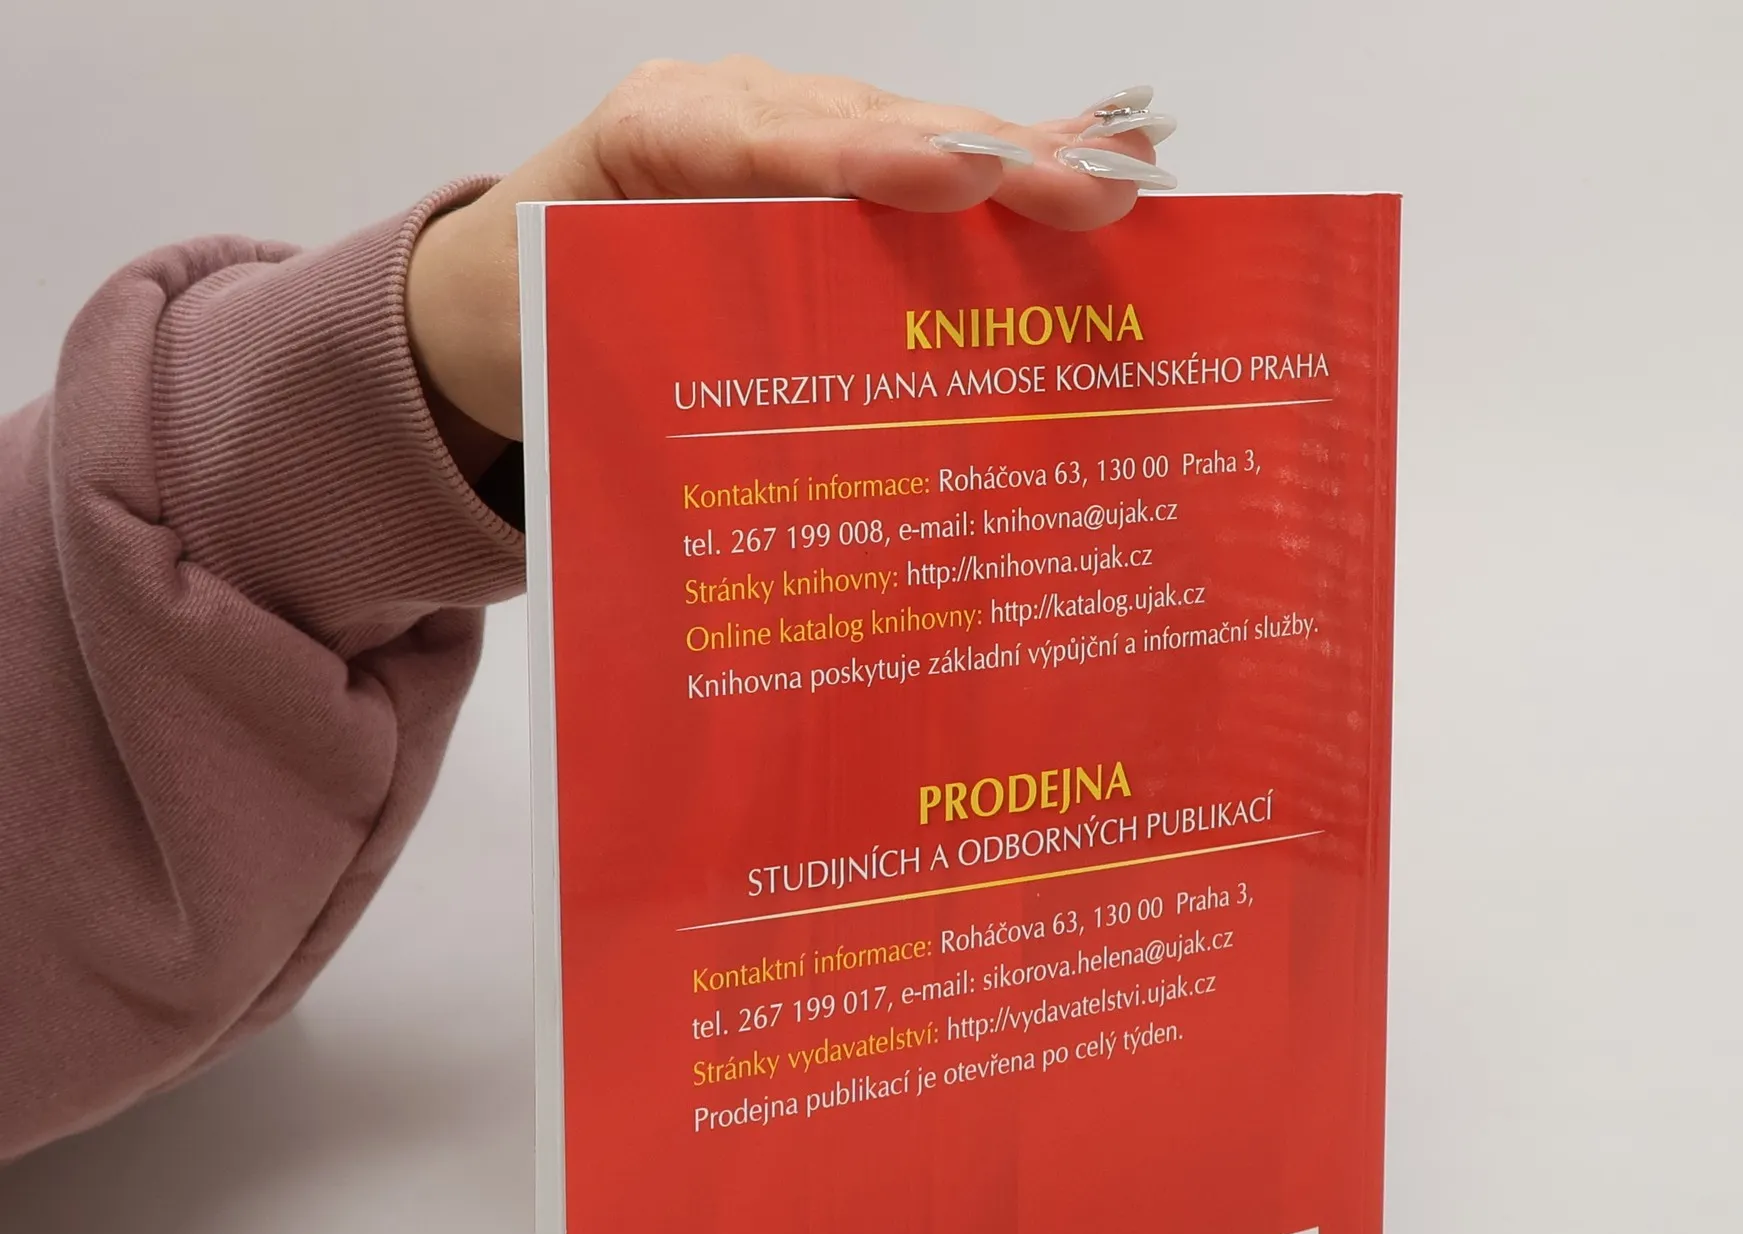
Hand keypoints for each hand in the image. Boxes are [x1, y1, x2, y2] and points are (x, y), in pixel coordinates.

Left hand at [405, 57, 1174, 453]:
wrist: (492, 297)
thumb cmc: (525, 328)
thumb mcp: (562, 358)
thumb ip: (647, 376)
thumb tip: (759, 479)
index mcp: (644, 141)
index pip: (759, 143)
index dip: (860, 162)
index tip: (951, 180)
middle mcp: (722, 112)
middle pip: (862, 125)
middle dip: (980, 159)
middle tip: (1090, 189)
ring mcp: (776, 126)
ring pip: (903, 133)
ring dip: (1013, 163)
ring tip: (1118, 182)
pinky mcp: (814, 161)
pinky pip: (911, 160)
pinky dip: (999, 170)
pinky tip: (1088, 163)